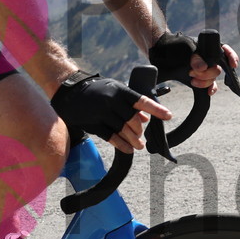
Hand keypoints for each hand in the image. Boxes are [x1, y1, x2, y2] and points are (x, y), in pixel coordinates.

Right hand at [51, 73, 172, 152]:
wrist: (70, 92)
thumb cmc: (97, 90)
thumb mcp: (114, 90)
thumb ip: (130, 103)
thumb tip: (145, 118)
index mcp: (120, 90)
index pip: (142, 101)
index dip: (156, 109)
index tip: (169, 116)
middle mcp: (112, 101)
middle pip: (133, 120)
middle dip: (139, 131)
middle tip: (141, 137)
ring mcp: (101, 112)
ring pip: (123, 130)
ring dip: (134, 140)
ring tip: (139, 146)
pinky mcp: (93, 123)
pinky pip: (111, 137)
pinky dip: (121, 144)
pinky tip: (128, 149)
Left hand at [188, 42, 239, 95]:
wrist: (178, 61)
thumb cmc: (186, 53)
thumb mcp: (190, 54)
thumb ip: (196, 60)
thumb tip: (203, 68)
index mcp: (213, 50)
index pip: (227, 51)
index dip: (232, 57)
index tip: (233, 65)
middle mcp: (214, 61)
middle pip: (218, 70)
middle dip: (207, 74)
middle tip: (192, 73)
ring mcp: (211, 71)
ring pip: (213, 78)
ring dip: (204, 82)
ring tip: (193, 80)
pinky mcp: (208, 80)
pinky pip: (214, 86)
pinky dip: (212, 89)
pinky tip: (209, 92)